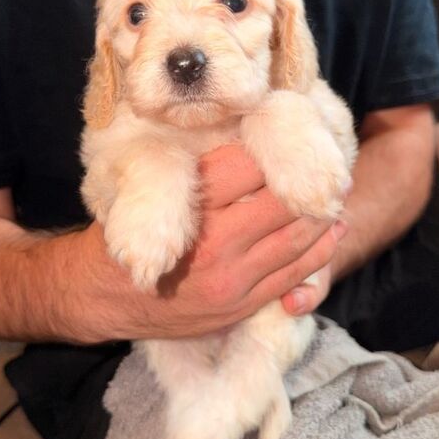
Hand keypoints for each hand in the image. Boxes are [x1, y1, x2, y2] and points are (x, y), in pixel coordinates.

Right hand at [67, 144, 346, 342]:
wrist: (99, 297)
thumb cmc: (123, 235)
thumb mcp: (148, 193)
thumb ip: (195, 174)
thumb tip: (247, 141)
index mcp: (191, 208)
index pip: (249, 165)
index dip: (274, 146)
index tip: (293, 133)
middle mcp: (216, 244)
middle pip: (282, 201)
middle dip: (308, 180)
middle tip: (331, 162)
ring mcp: (232, 279)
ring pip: (296, 238)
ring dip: (323, 215)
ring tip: (338, 193)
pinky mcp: (241, 305)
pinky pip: (294, 275)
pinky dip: (319, 250)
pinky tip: (332, 231)